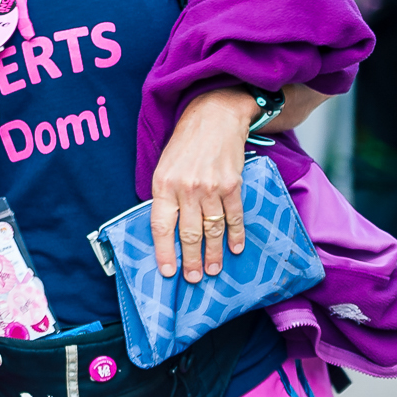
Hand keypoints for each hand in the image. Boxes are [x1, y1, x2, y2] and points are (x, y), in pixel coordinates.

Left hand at [149, 88, 253, 281]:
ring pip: (212, 230)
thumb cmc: (184, 144)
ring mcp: (211, 188)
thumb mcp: (163, 166)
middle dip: (190, 260)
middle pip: (189, 233)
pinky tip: (235, 249)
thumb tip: (165, 227)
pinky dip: (235, 235)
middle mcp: (186, 188)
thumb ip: (164, 195)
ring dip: (213, 253)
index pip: (161, 226)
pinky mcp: (232, 185)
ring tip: (213, 270)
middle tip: (193, 278)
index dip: (164, 251)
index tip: (167, 271)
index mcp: (163, 184)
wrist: (214, 118)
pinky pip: (234, 217)